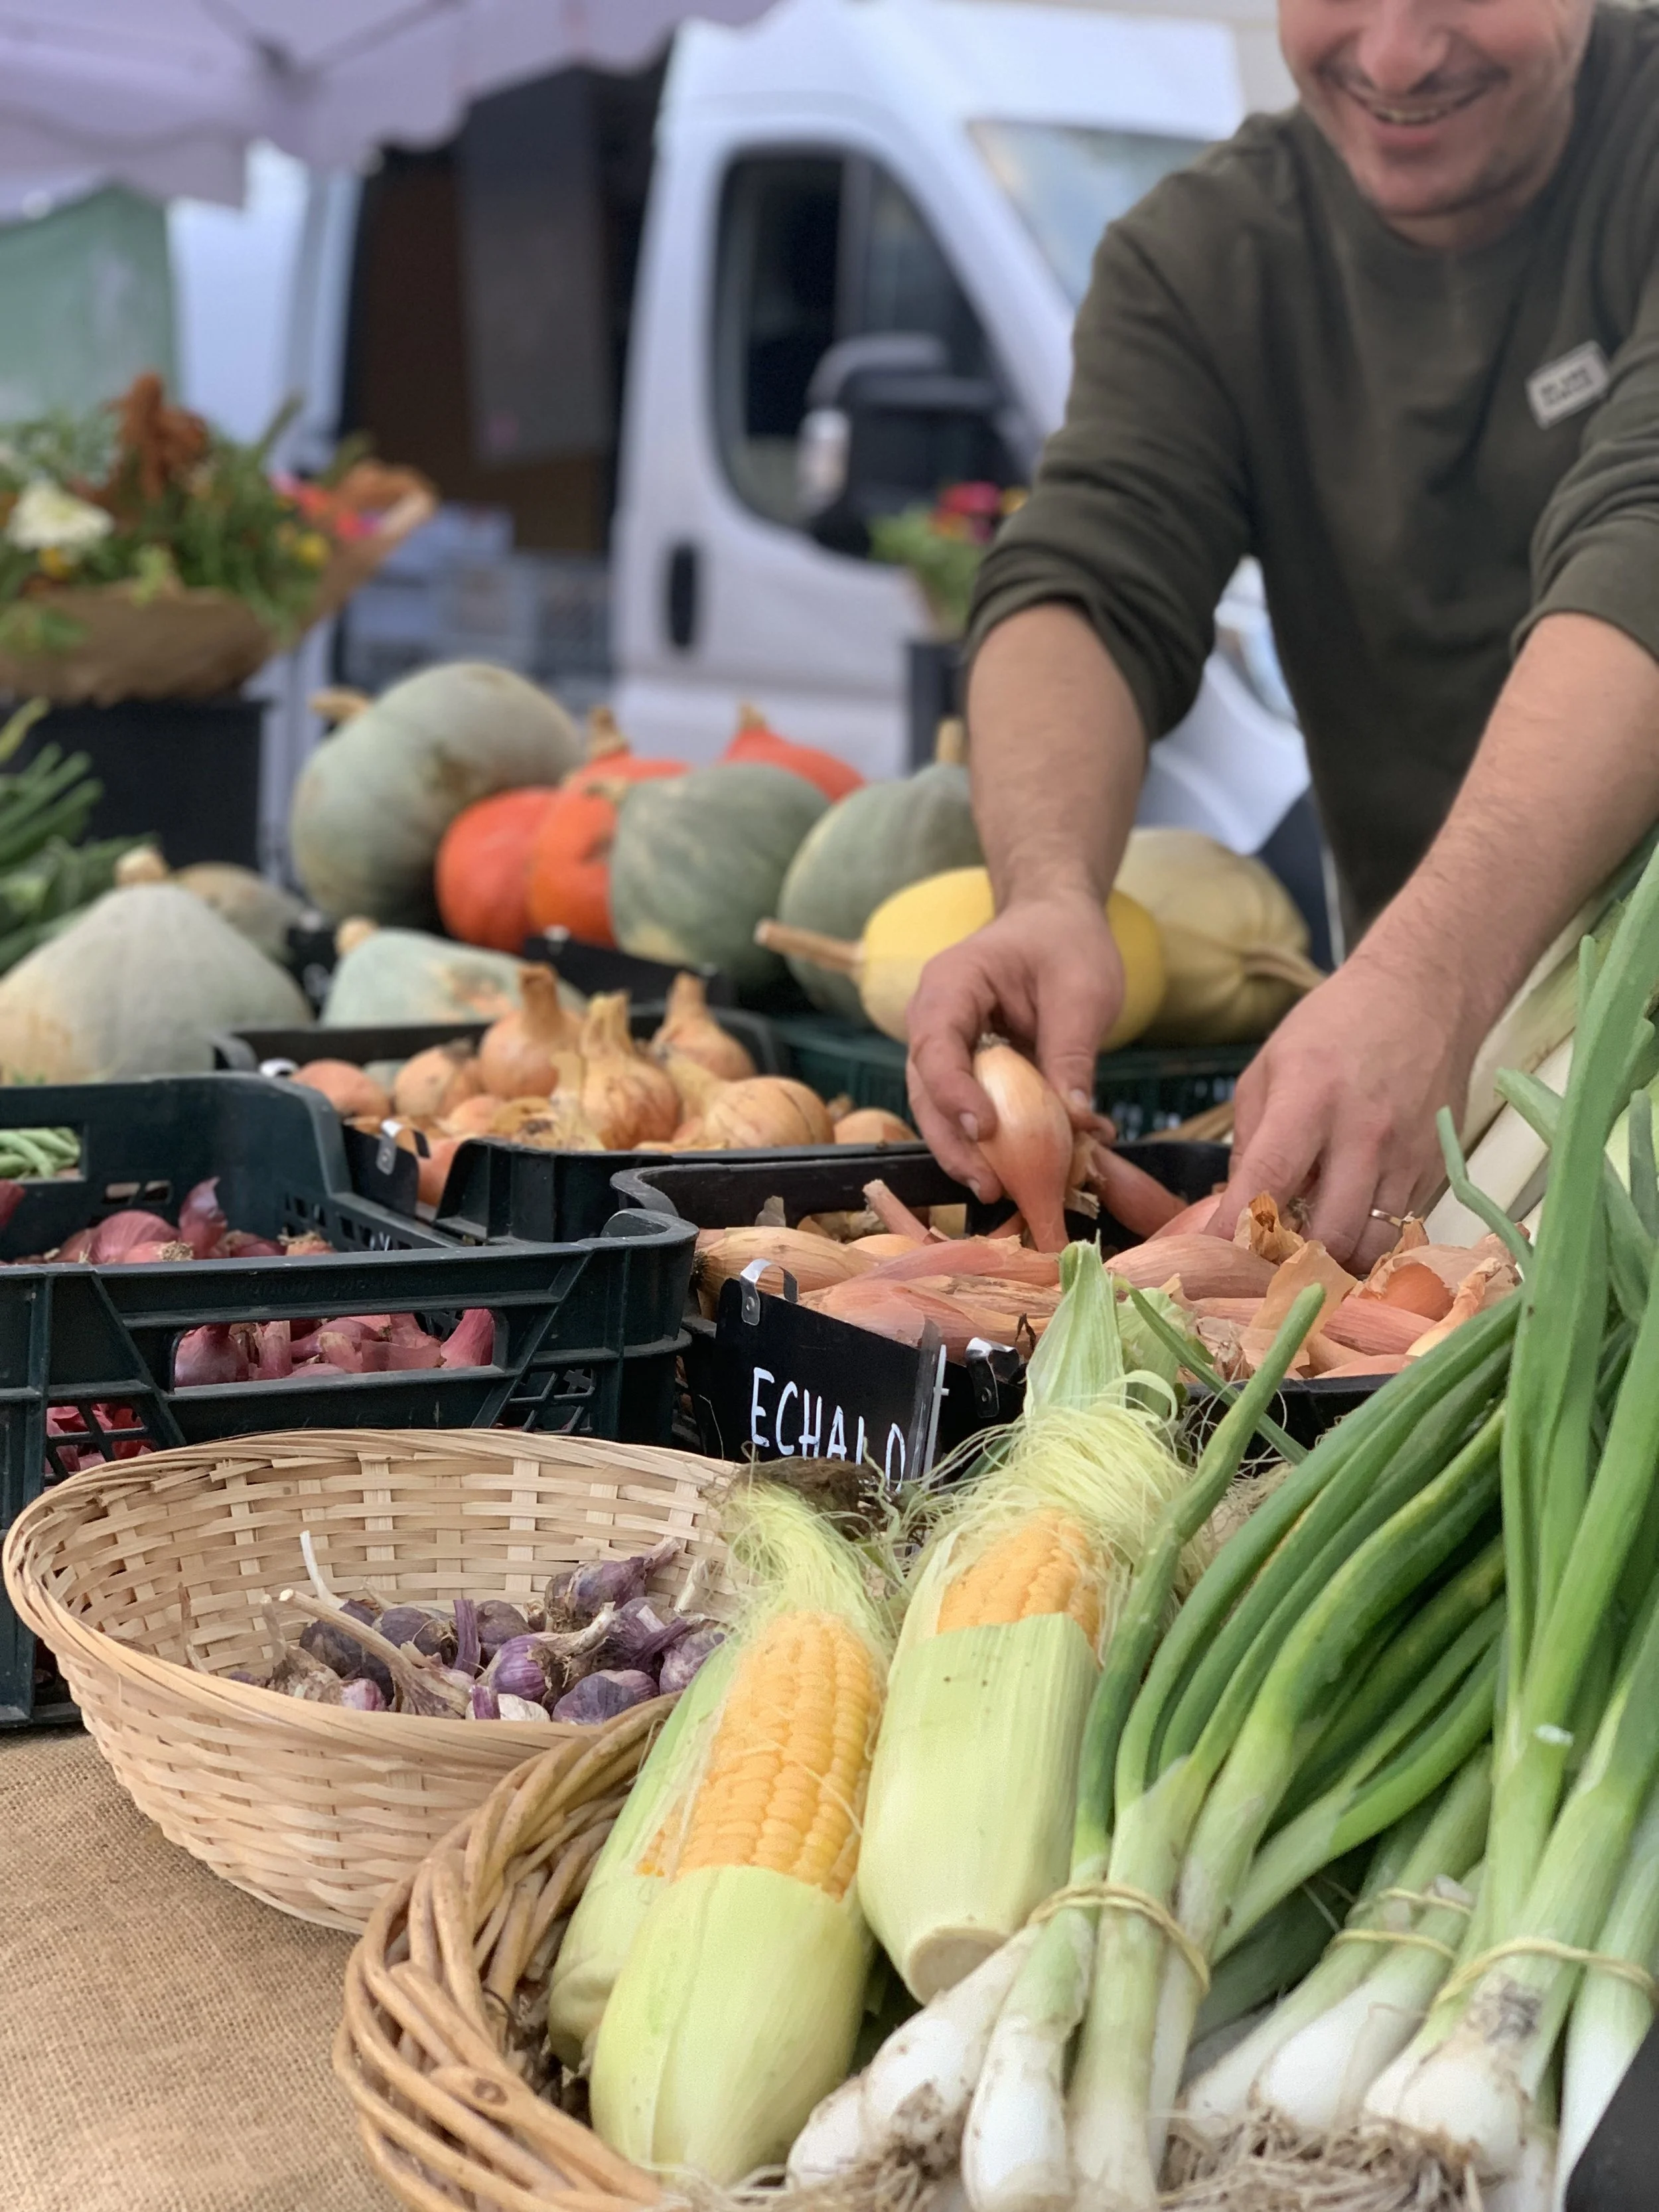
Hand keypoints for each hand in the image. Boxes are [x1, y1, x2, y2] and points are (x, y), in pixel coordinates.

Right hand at [905, 891, 1122, 1196]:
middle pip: (924, 1090)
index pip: (936, 1045)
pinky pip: (968, 1111)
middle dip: (952, 1143)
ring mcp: (945, 1047)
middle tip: (989, 1186)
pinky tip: (1027, 1171)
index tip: (985, 1129)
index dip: (953, 1092)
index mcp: (952, 984)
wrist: (1054, 921)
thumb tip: (1079, 1122)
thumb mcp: (1082, 990)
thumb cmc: (1066, 942)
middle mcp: (934, 1018)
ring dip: (966, 1153)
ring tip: (999, 1191)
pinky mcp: (966, 1071)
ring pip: (938, 1110)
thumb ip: (1073, 1053)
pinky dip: (993, 1144)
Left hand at [1210, 957, 1476, 1270]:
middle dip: (1292, 1262)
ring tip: (1308, 1251)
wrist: (1425, 994)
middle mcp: (1364, 1132)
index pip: (1269, 1180)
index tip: (1211, 1262)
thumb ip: (1249, 1143)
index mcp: (1309, 1098)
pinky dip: (1369, 1239)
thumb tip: (1232, 1211)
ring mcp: (1407, 1154)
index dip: (1236, 1231)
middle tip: (1265, 1265)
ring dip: (1335, 1262)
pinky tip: (1346, 1223)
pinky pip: (1401, 1228)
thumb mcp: (1269, 1069)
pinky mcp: (1437, 1167)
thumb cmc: (1334, 1027)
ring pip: (1372, 1244)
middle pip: (1329, 1233)